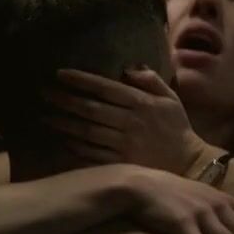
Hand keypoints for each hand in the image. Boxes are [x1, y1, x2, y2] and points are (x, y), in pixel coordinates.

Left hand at [39, 67, 208, 174]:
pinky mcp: (120, 164)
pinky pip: (91, 154)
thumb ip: (150, 80)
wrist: (188, 165)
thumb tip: (127, 68)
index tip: (60, 74)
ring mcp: (123, 145)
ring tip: (45, 117)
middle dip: (64, 100)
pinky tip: (63, 139)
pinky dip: (75, 146)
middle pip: (90, 109)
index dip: (81, 80)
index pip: (105, 88)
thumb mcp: (170, 99)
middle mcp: (129, 122)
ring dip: (63, 123)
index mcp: (141, 103)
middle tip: (44, 93)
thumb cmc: (176, 129)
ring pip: (86, 132)